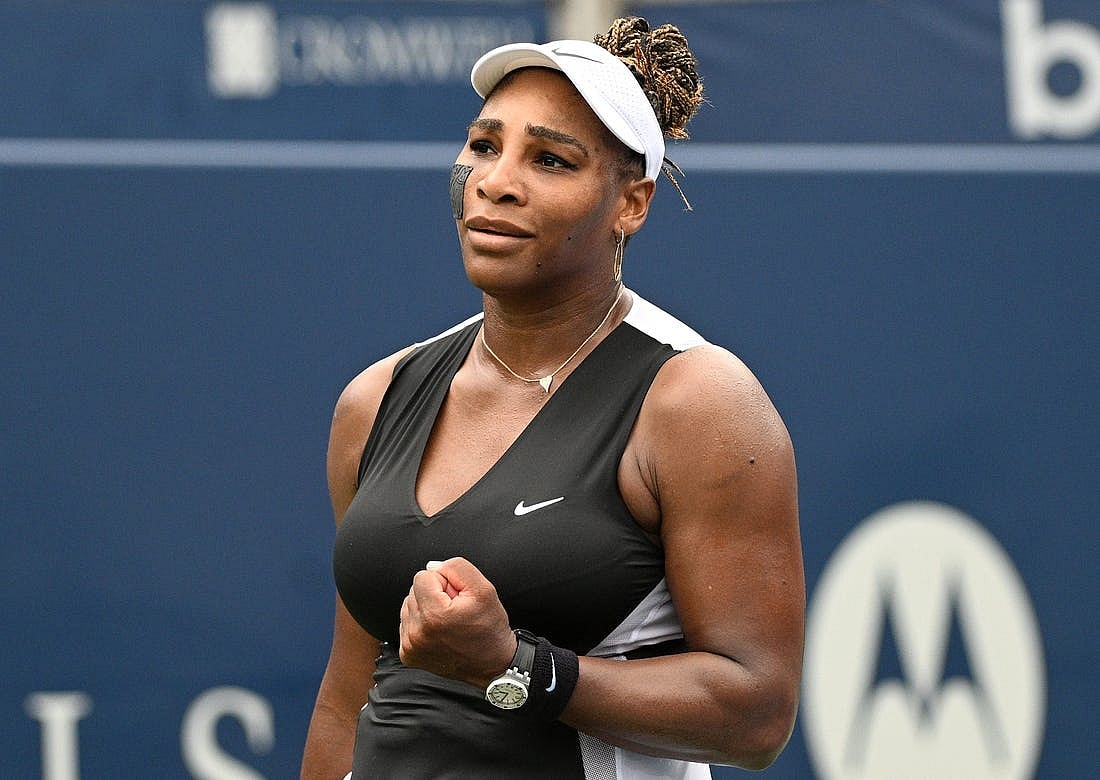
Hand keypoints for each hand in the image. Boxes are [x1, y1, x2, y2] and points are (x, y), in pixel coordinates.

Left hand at [398, 557, 516, 687]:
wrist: (492, 666)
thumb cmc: (490, 628)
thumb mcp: (484, 589)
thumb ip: (456, 567)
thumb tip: (432, 567)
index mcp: (433, 616)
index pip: (423, 576)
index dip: (444, 582)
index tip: (458, 598)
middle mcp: (417, 633)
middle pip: (414, 591)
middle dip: (434, 595)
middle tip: (455, 611)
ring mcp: (410, 647)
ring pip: (409, 606)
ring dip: (426, 608)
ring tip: (447, 622)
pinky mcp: (408, 655)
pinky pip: (407, 624)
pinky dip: (422, 624)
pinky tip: (439, 632)